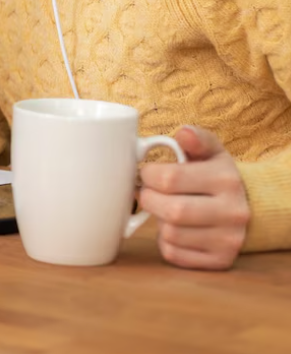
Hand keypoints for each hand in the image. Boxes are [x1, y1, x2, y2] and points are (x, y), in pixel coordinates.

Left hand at [138, 125, 249, 269]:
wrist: (246, 207)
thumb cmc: (214, 176)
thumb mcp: (209, 151)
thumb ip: (196, 139)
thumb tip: (184, 133)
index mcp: (226, 180)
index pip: (170, 178)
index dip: (148, 175)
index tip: (148, 173)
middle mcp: (233, 212)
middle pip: (171, 211)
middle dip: (150, 199)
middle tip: (149, 193)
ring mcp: (229, 240)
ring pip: (170, 234)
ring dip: (159, 222)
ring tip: (168, 210)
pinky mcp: (220, 261)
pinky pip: (174, 254)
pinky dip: (166, 242)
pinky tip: (177, 229)